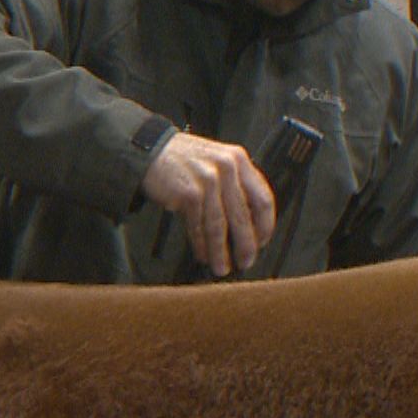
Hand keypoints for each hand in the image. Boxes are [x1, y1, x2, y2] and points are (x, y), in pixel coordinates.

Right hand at [139, 131, 275, 276]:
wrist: (152, 150)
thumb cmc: (184, 159)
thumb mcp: (218, 160)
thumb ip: (235, 183)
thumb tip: (249, 222)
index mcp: (239, 160)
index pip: (263, 198)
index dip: (265, 225)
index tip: (262, 242)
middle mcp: (227, 168)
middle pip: (243, 216)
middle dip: (246, 245)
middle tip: (246, 262)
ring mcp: (208, 180)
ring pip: (220, 226)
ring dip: (221, 252)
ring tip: (221, 267)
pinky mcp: (189, 193)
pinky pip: (199, 226)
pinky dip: (201, 245)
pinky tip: (203, 254)